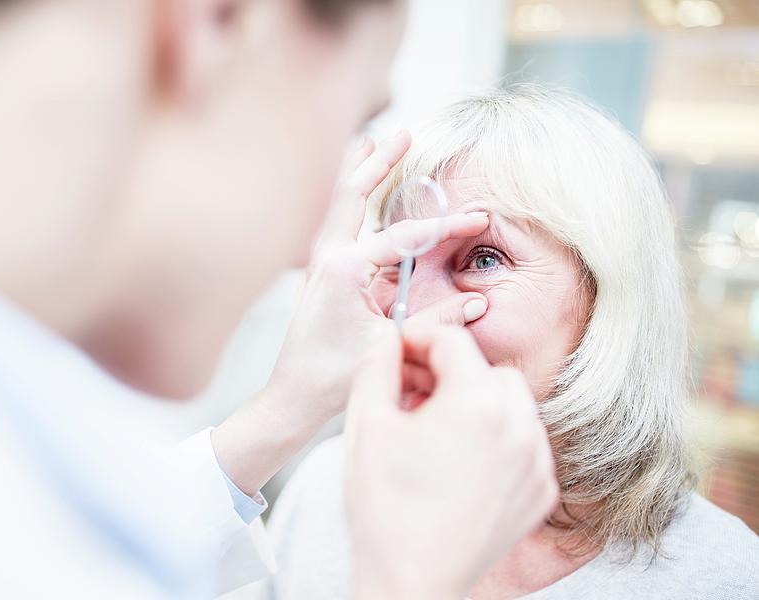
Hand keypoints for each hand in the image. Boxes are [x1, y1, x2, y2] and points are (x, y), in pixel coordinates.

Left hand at [267, 131, 488, 421]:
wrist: (291, 396)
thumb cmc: (333, 376)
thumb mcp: (390, 346)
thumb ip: (435, 322)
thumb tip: (477, 304)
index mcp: (343, 269)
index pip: (404, 238)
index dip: (445, 228)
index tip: (478, 219)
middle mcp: (325, 256)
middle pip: (353, 194)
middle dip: (381, 162)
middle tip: (403, 132)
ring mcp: (316, 262)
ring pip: (339, 203)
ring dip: (357, 172)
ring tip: (368, 140)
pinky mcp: (317, 272)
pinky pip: (334, 222)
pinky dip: (347, 199)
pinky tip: (353, 187)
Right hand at [346, 325, 558, 599]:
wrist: (411, 583)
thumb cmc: (386, 511)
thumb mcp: (367, 425)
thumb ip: (377, 366)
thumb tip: (385, 336)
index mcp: (476, 405)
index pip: (453, 342)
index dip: (419, 339)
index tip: (398, 352)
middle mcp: (518, 428)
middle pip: (488, 370)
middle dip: (451, 372)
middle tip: (413, 393)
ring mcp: (535, 463)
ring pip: (512, 404)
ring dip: (477, 401)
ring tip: (435, 428)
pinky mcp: (540, 492)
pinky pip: (524, 442)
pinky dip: (497, 438)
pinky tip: (460, 457)